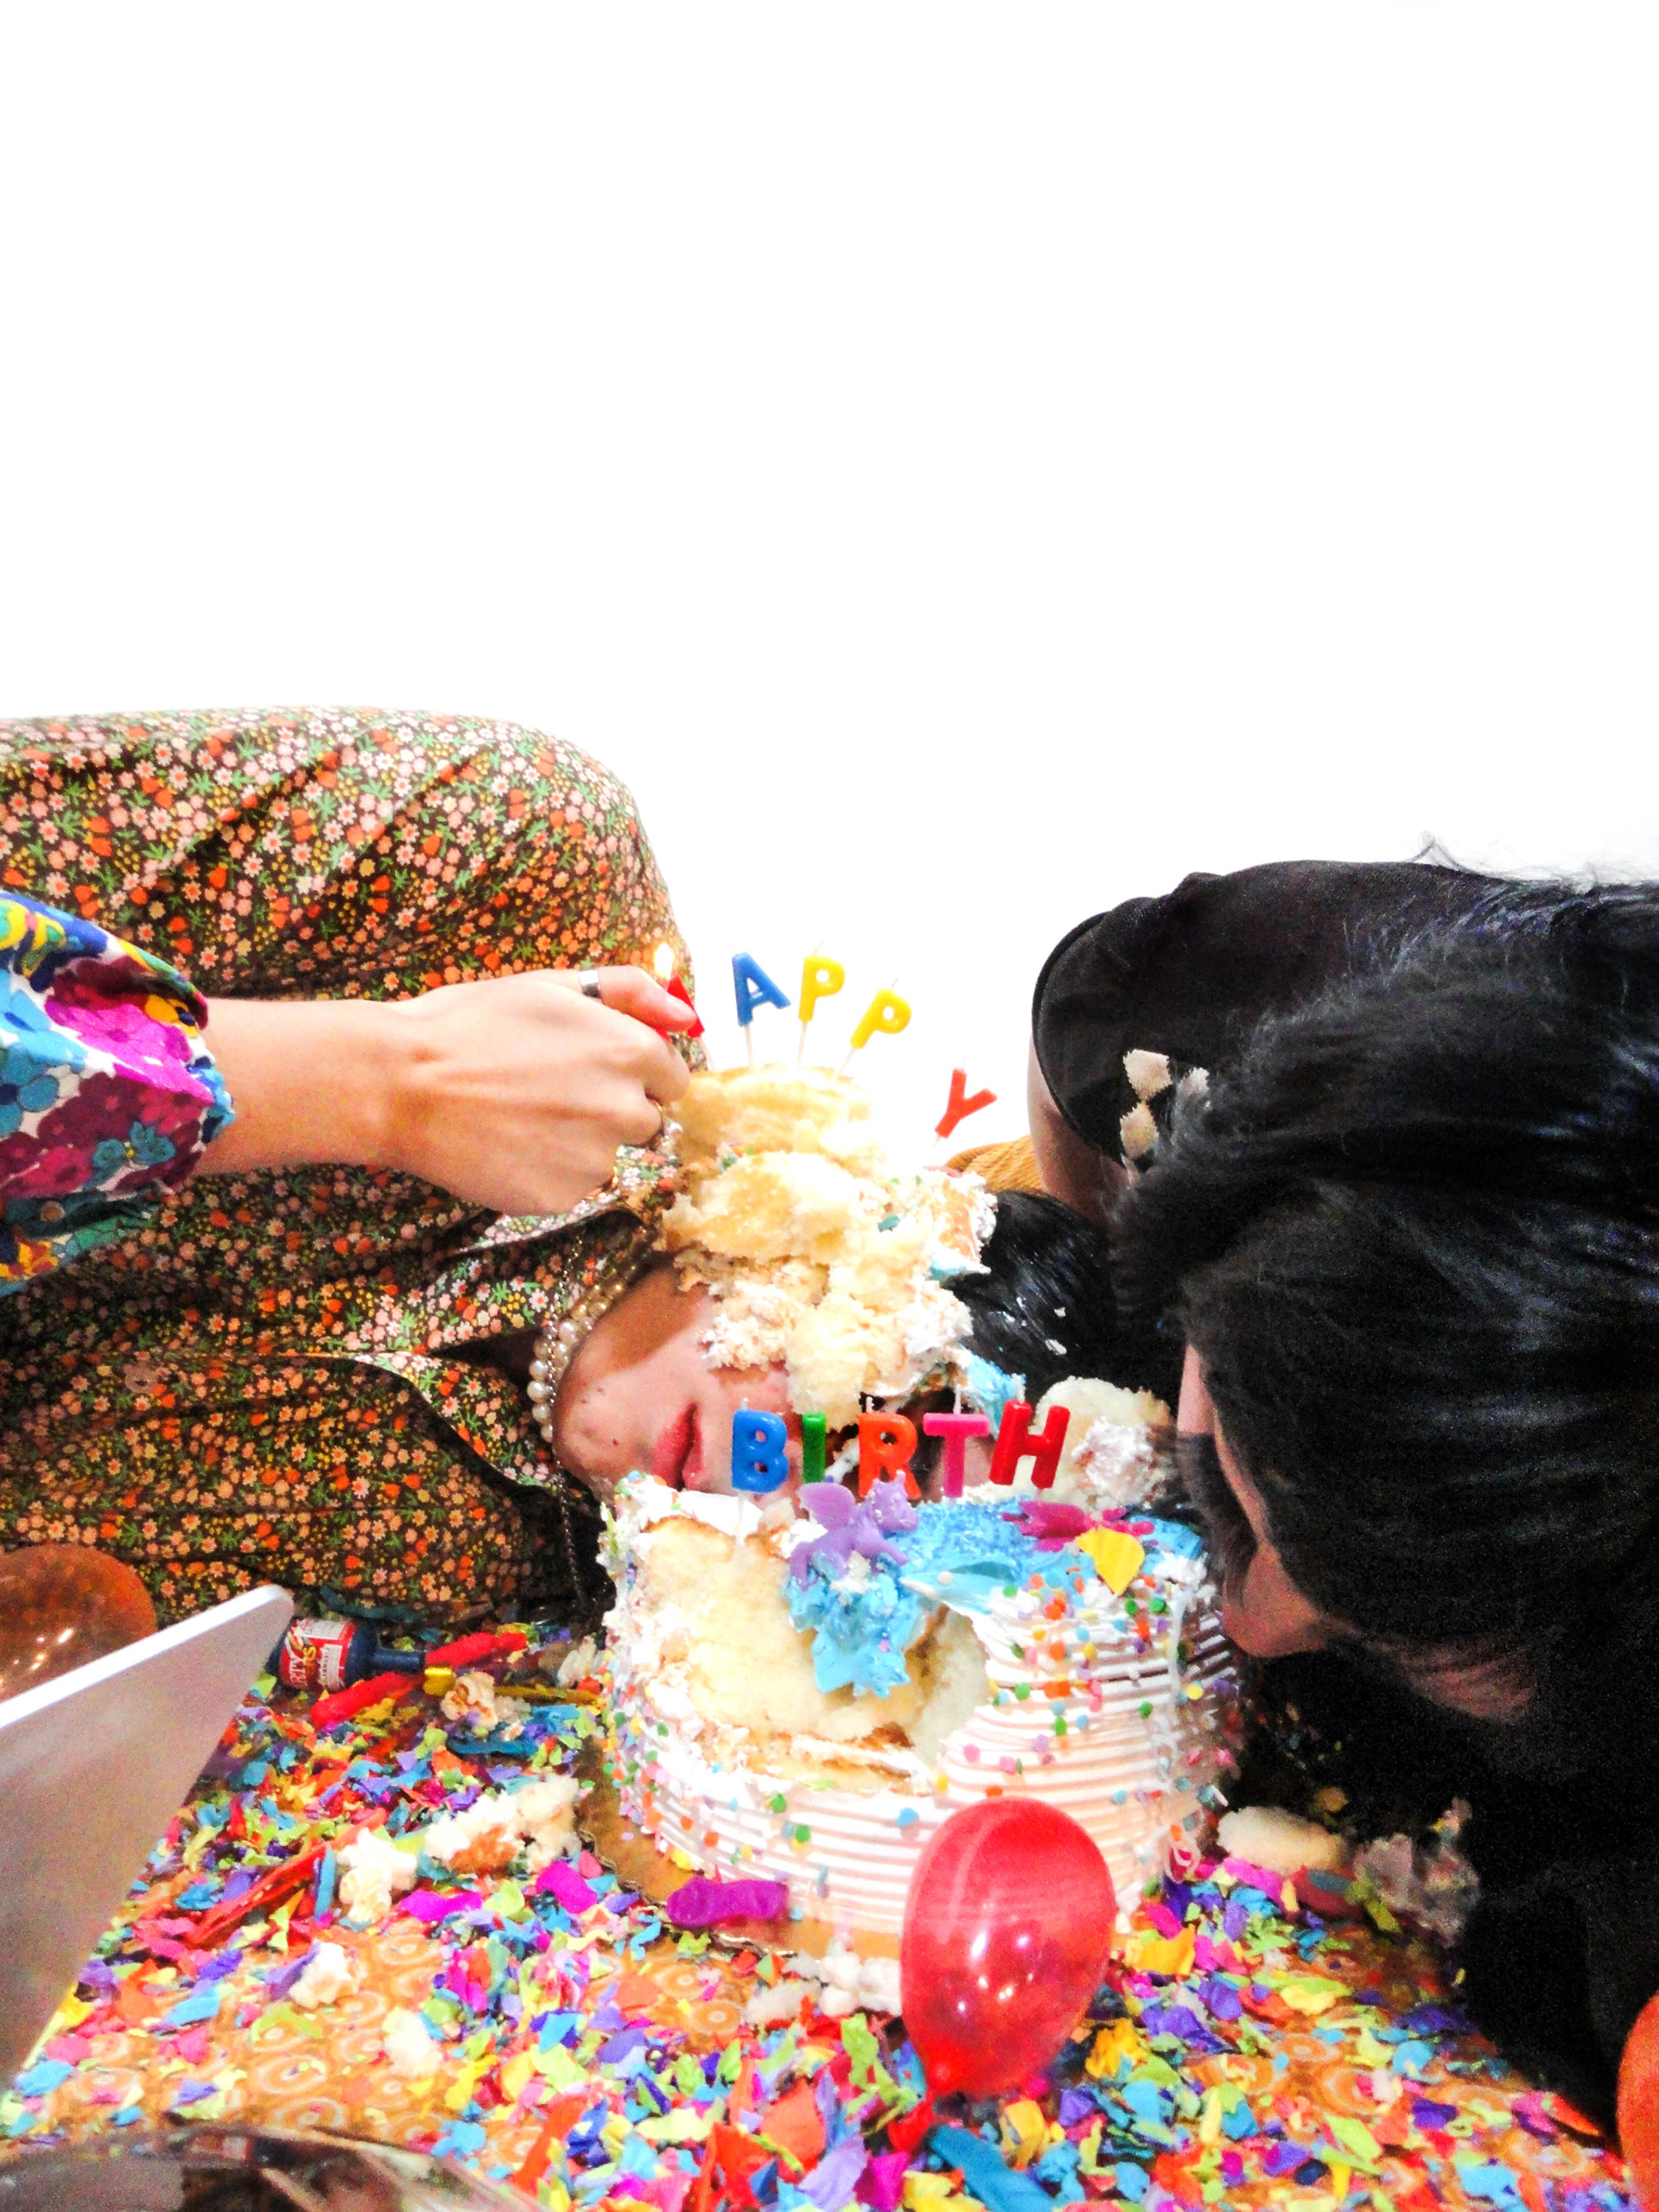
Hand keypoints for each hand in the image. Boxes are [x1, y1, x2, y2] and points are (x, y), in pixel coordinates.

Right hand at [385, 967, 691, 1212]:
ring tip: (519, 1117)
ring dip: (578, 1142)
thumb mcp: (552, 985)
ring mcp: (594, 1158)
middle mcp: (624, 1108)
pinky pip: (571, 1186)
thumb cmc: (472, 1025)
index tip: (592, 1068)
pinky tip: (506, 1146)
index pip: (672, 1077)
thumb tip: (687, 1017)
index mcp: (630, 1051)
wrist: (402, 1084)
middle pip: (645, 1120)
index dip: (635, 1072)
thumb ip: (630, 992)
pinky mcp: (563, 1196)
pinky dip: (547, 1171)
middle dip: (610, 1108)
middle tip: (546, 1092)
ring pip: (606, 1155)